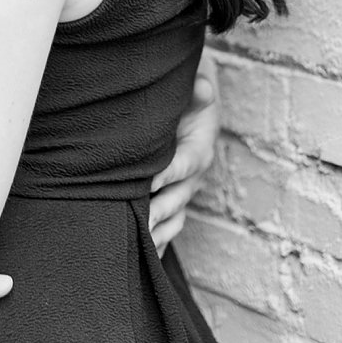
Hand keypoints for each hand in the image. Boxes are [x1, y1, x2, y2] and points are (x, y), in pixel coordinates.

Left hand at [149, 55, 219, 252]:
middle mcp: (191, 178)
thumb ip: (198, 91)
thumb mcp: (193, 93)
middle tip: (140, 220)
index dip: (169, 173)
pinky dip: (155, 242)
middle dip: (159, 211)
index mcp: (198, 152)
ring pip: (172, 218)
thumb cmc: (185, 103)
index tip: (149, 181)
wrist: (186, 114)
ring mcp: (181, 194)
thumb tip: (203, 86)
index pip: (185, 165)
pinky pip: (165, 228)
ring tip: (138, 243)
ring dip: (156, 231)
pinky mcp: (169, 203)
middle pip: (177, 198)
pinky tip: (140, 256)